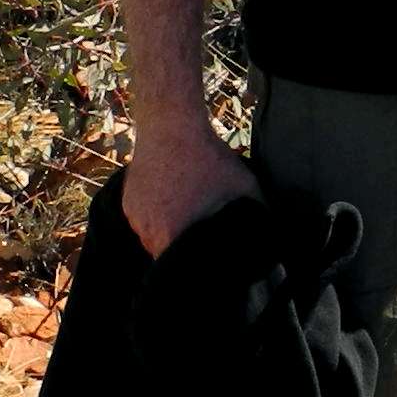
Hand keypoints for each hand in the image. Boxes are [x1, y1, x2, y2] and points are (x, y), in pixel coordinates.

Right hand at [121, 118, 256, 256]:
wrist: (171, 125)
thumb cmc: (208, 158)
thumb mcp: (243, 186)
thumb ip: (256, 215)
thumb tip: (269, 237)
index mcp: (171, 236)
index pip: (180, 271)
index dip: (195, 268)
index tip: (207, 260)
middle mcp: (147, 233)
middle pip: (166, 257)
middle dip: (183, 251)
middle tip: (200, 235)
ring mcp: (134, 218)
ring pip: (153, 239)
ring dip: (169, 233)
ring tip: (187, 214)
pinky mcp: (127, 203)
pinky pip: (144, 221)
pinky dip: (157, 217)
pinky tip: (172, 200)